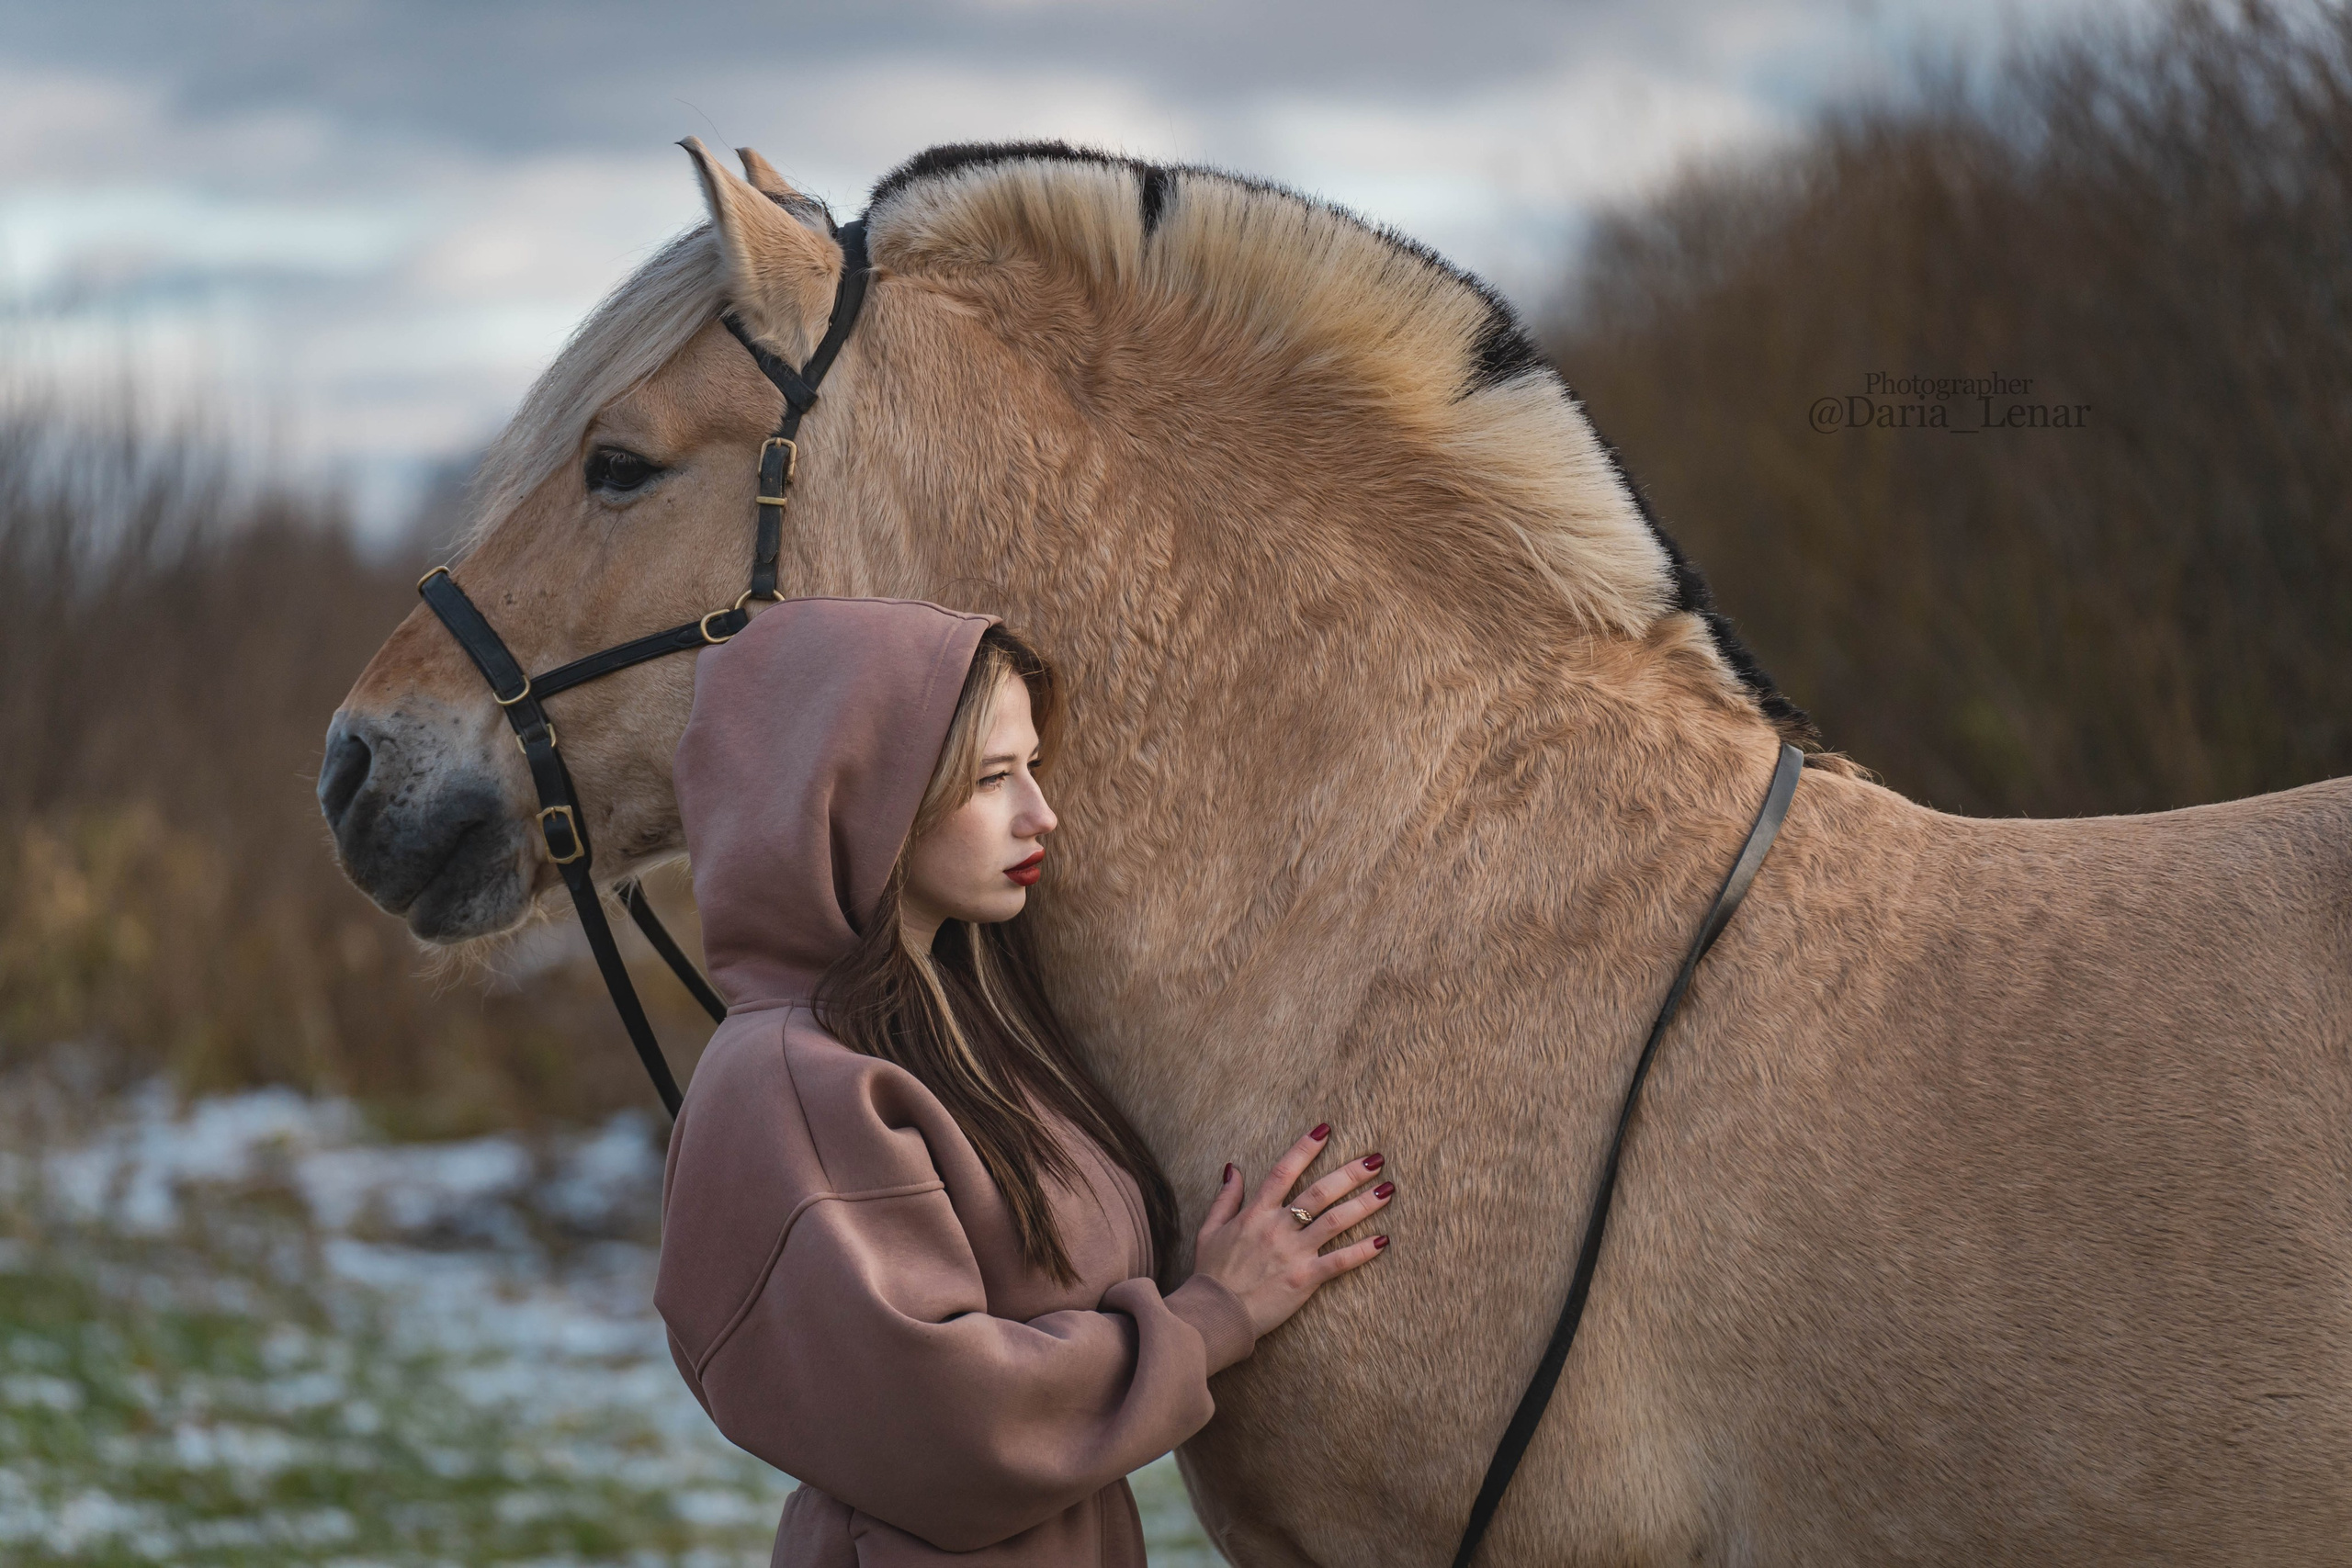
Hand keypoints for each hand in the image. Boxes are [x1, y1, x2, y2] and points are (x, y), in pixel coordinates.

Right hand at [1190, 1124, 1393, 1339]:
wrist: (1215, 1314)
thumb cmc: (1211, 1274)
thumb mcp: (1210, 1229)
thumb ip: (1225, 1198)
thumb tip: (1233, 1168)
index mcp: (1256, 1213)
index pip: (1283, 1171)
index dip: (1305, 1148)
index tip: (1326, 1130)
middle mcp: (1278, 1227)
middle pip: (1320, 1191)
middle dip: (1351, 1173)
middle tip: (1376, 1159)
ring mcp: (1293, 1252)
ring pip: (1336, 1221)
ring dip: (1364, 1204)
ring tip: (1388, 1190)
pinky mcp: (1304, 1279)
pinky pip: (1339, 1262)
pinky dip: (1362, 1251)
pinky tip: (1383, 1240)